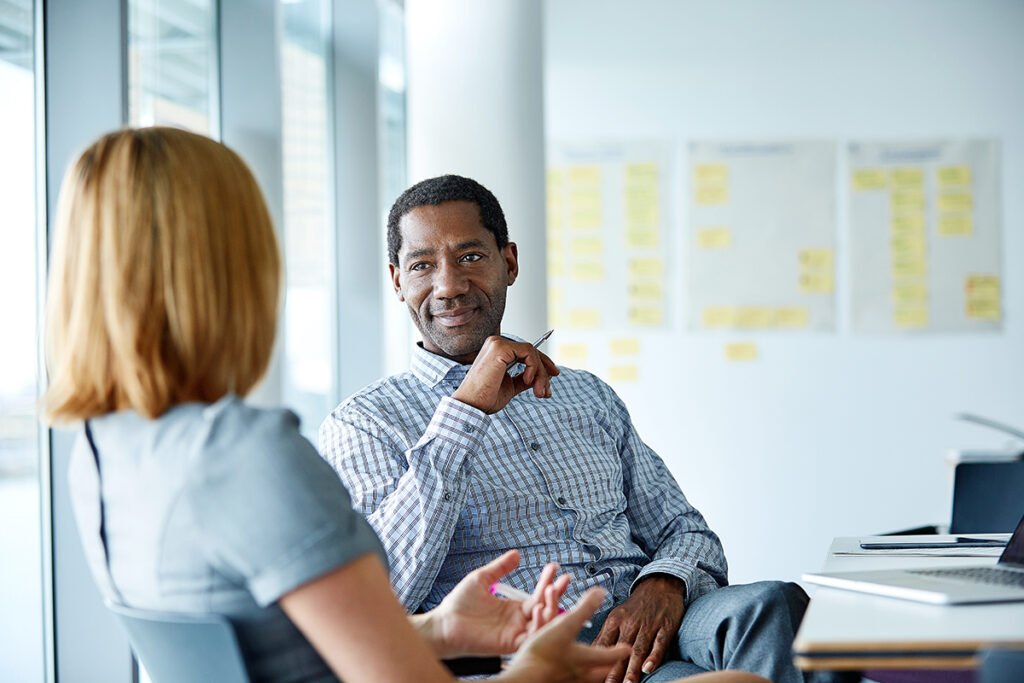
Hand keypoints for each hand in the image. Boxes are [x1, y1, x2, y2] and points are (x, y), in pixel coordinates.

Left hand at [425, 550, 569, 657]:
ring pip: (543, 623)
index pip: (538, 595)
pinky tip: (539, 608)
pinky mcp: (509, 643)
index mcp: (514, 608)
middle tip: (564, 579)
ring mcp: (515, 633)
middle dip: (557, 593)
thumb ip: (500, 568)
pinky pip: (531, 637)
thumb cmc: (459, 603)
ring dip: (551, 607)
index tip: (554, 566)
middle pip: (546, 608)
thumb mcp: (482, 578)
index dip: (548, 581)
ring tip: (551, 590)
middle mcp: (518, 621)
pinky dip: (539, 625)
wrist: (444, 623)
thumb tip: (516, 553)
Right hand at [452, 335, 558, 413]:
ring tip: (539, 392)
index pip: (526, 352)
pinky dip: (534, 368)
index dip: (542, 363)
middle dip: (544, 371)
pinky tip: (529, 381)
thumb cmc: (486, 398)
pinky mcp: (500, 348)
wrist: (472, 406)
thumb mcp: (511, 386)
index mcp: (497, 351)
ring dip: (541, 373)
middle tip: (547, 391)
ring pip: (532, 352)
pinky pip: (528, 352)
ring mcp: (498, 343)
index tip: (553, 376)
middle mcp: (496, 343)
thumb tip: (542, 376)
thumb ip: (524, 378)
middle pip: (531, 351)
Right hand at [500, 588, 631, 682]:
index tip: (627, 649)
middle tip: (611, 665)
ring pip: (583, 681)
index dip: (619, 651)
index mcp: (585, 659)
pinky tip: (562, 675)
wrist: (523, 679)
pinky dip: (567, 676)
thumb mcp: (565, 625)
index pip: (609, 656)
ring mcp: (565, 682)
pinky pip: (564, 681)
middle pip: (598, 674)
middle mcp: (578, 674)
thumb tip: (600, 592)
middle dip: (606, 668)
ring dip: (588, 674)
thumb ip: (584, 609)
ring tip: (588, 670)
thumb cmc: (544, 653)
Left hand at [592, 575, 685, 682]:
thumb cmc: (636, 606)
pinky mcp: (665, 627)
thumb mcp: (617, 616)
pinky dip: (654, 656)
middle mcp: (630, 623)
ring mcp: (648, 625)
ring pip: (638, 649)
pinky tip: (648, 668)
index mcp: (615, 621)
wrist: (659, 586)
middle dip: (614, 671)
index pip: (604, 644)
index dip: (598, 661)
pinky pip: (659, 643)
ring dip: (632, 669)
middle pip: (620, 650)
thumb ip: (606, 636)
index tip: (593, 676)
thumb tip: (592, 655)